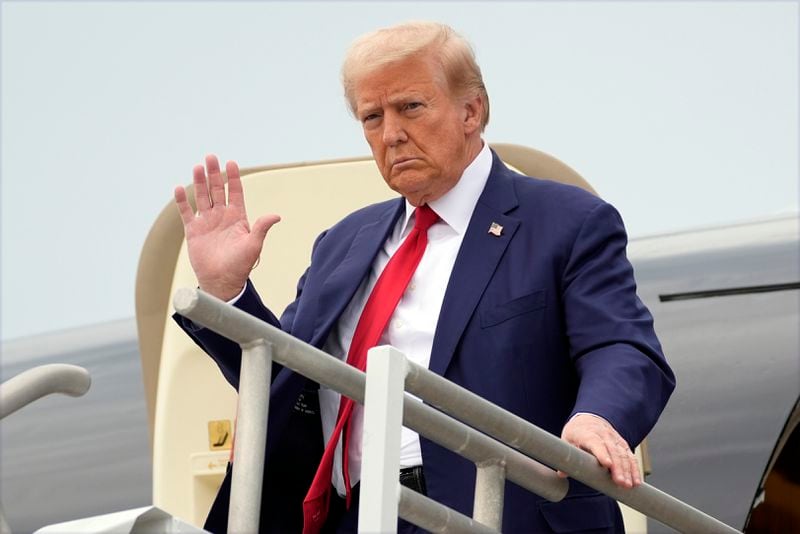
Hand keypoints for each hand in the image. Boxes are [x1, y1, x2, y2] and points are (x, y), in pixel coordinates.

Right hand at [174, 154, 279, 300]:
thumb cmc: (241, 265)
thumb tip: (276, 215)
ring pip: (202, 197)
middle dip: (214, 173)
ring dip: (199, 182)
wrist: (222, 281)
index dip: (232, 177)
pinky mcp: (194, 231)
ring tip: (197, 167)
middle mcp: (221, 216)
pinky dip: (182, 201)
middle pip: (217, 190)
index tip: (231, 163)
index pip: (234, 192)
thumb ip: (261, 228)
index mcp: (237, 217)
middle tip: (211, 157)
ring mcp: (207, 222)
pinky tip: (179, 188)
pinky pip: (187, 212)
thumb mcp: (253, 245)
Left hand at [559, 413, 640, 488]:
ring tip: (629, 485)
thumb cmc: (576, 432)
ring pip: (624, 455)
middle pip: (613, 451)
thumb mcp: (567, 441)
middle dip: (618, 468)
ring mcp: (615, 439)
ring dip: (628, 470)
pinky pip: (630, 456)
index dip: (602, 453)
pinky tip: (636, 481)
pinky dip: (634, 469)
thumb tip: (561, 473)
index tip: (607, 464)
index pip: (596, 443)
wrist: (589, 419)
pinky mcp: (622, 445)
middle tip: (620, 483)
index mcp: (588, 434)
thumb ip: (566, 457)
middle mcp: (604, 435)